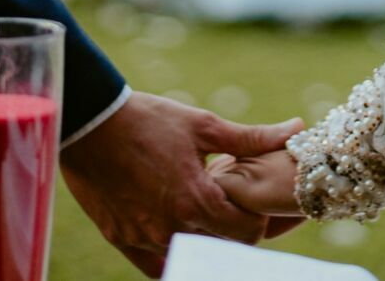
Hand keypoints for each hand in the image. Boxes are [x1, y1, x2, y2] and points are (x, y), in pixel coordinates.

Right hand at [61, 93, 304, 276]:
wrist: (89, 121)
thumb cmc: (148, 119)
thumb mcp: (202, 125)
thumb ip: (251, 138)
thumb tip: (295, 129)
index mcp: (196, 200)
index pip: (247, 234)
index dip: (256, 219)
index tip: (250, 200)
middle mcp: (171, 228)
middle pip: (221, 248)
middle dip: (231, 230)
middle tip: (228, 205)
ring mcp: (143, 238)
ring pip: (190, 255)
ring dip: (202, 239)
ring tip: (200, 211)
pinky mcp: (120, 239)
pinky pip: (154, 265)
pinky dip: (169, 254)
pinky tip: (175, 232)